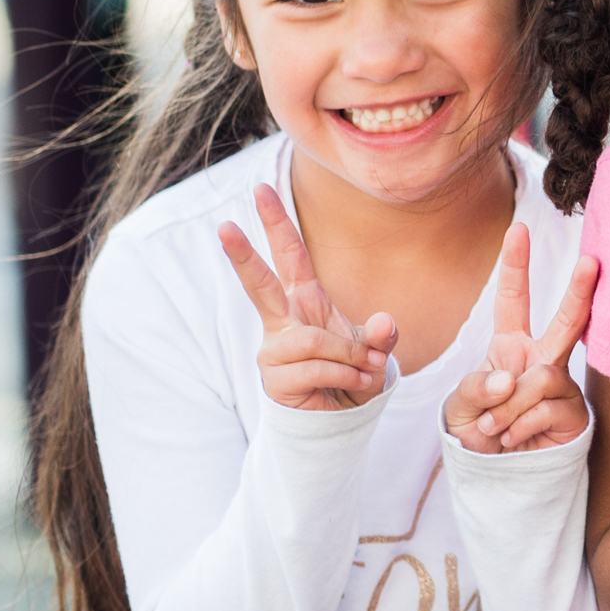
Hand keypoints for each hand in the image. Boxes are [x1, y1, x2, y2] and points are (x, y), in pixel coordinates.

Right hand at [221, 184, 398, 410]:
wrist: (338, 421)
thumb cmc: (351, 376)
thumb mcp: (374, 352)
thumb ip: (381, 338)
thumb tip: (386, 322)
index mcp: (305, 300)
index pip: (290, 255)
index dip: (277, 223)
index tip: (261, 189)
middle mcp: (284, 321)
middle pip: (260, 283)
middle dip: (242, 255)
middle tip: (224, 225)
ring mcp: (276, 349)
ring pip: (314, 341)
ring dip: (349, 356)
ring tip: (366, 371)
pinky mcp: (276, 378)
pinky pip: (318, 369)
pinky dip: (345, 377)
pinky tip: (353, 386)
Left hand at [443, 221, 597, 453]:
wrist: (494, 476)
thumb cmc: (477, 432)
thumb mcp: (460, 404)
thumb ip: (478, 385)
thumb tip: (513, 378)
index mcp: (510, 347)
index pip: (514, 300)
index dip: (516, 265)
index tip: (520, 230)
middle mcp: (541, 361)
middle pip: (564, 320)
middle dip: (578, 290)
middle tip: (591, 261)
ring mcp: (560, 387)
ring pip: (539, 379)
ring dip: (509, 408)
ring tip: (496, 430)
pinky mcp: (573, 415)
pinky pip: (546, 408)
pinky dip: (519, 426)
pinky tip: (514, 440)